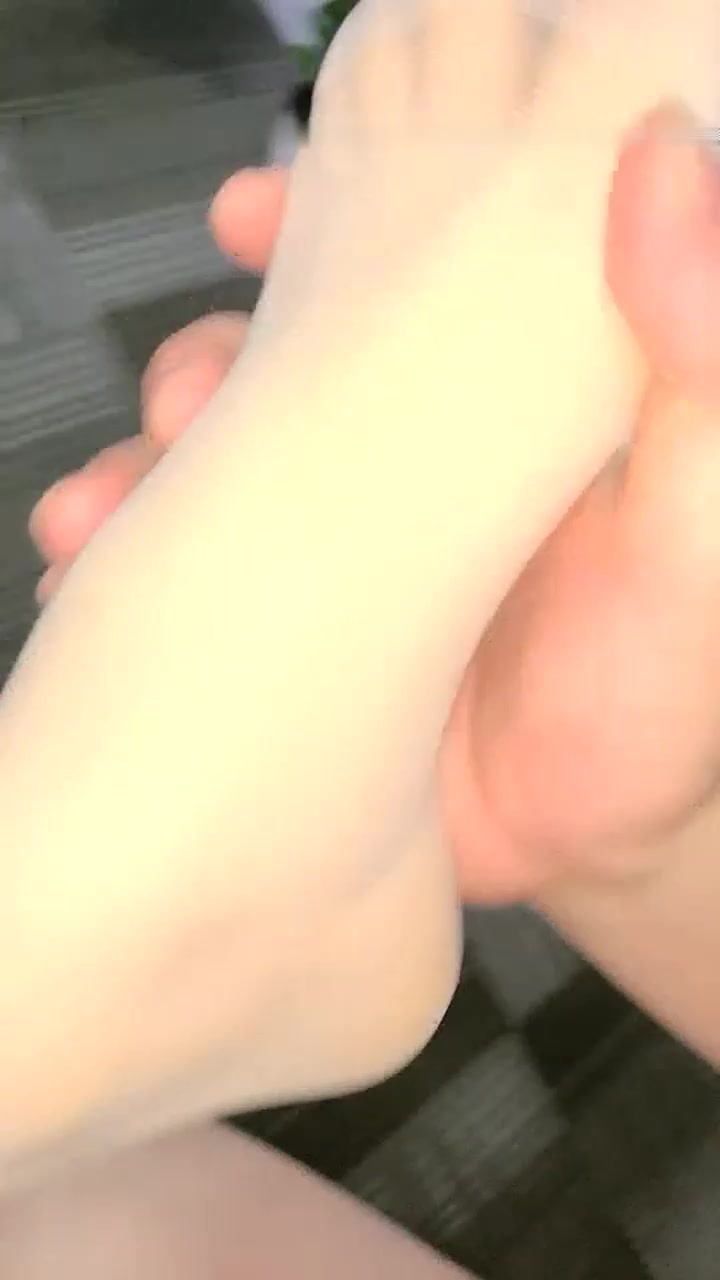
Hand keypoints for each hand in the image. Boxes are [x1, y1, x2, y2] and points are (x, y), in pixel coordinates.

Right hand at [29, 112, 719, 905]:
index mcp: (498, 414)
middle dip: (203, 368)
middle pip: (279, 373)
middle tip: (178, 400)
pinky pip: (187, 583)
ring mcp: (338, 554)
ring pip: (213, 472)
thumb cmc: (661, 694)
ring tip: (96, 511)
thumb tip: (670, 166)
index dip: (325, 231)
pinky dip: (124, 576)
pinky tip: (85, 584)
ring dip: (139, 472)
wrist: (589, 848)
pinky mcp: (288, 635)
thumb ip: (697, 366)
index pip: (403, 286)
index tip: (255, 214)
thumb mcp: (698, 529)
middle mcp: (408, 468)